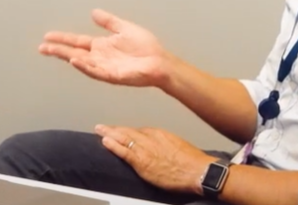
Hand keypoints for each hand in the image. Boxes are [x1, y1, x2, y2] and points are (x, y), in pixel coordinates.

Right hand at [39, 9, 170, 87]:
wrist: (160, 61)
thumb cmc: (146, 47)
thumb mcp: (124, 28)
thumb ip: (108, 22)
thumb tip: (93, 12)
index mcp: (101, 46)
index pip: (77, 42)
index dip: (62, 39)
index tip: (47, 36)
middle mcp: (99, 57)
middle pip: (74, 53)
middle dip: (57, 50)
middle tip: (41, 47)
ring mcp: (104, 67)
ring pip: (81, 62)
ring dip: (67, 57)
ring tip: (52, 51)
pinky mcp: (112, 75)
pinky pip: (95, 71)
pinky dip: (84, 66)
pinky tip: (75, 60)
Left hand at [95, 124, 213, 194]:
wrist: (198, 171)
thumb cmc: (192, 161)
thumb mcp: (178, 146)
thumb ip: (166, 145)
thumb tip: (162, 149)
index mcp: (160, 133)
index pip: (139, 130)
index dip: (128, 132)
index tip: (121, 131)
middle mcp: (150, 138)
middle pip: (128, 131)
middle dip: (115, 129)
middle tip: (103, 127)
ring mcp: (145, 149)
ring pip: (123, 138)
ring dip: (109, 134)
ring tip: (99, 130)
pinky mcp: (142, 161)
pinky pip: (124, 151)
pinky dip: (113, 146)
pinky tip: (105, 141)